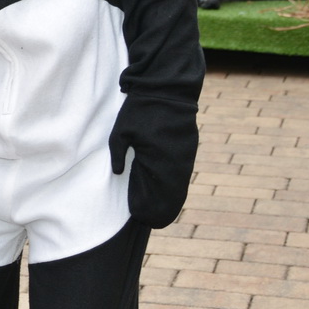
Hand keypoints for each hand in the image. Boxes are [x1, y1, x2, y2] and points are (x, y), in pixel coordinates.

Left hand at [108, 95, 197, 228]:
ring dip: (171, 196)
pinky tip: (171, 190)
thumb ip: (118, 155)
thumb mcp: (121, 132)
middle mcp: (176, 160)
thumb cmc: (140, 109)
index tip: (142, 218)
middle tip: (152, 221)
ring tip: (162, 211)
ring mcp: (186, 154)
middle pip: (171, 192)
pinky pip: (184, 171)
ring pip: (180, 183)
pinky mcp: (190, 146)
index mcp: (158, 159)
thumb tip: (119, 173)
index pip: (156, 192)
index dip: (149, 206)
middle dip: (161, 207)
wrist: (168, 87)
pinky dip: (177, 183)